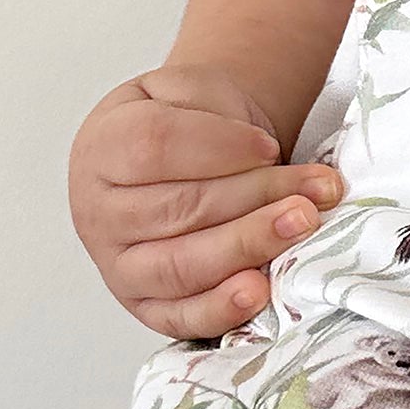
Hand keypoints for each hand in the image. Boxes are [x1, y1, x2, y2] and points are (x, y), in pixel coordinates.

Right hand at [68, 63, 341, 338]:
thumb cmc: (188, 124)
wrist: (177, 158)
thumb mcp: (188, 91)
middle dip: (255, 198)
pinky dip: (221, 309)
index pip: (154, 147)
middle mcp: (99, 213)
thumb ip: (212, 114)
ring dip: (249, 246)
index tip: (268, 146)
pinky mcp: (146, 306)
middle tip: (310, 194)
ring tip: (301, 225)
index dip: (218, 147)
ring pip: (182, 264)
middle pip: (179, 209)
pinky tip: (259, 292)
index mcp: (102, 149)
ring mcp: (118, 265)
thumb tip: (262, 155)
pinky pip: (180, 318)